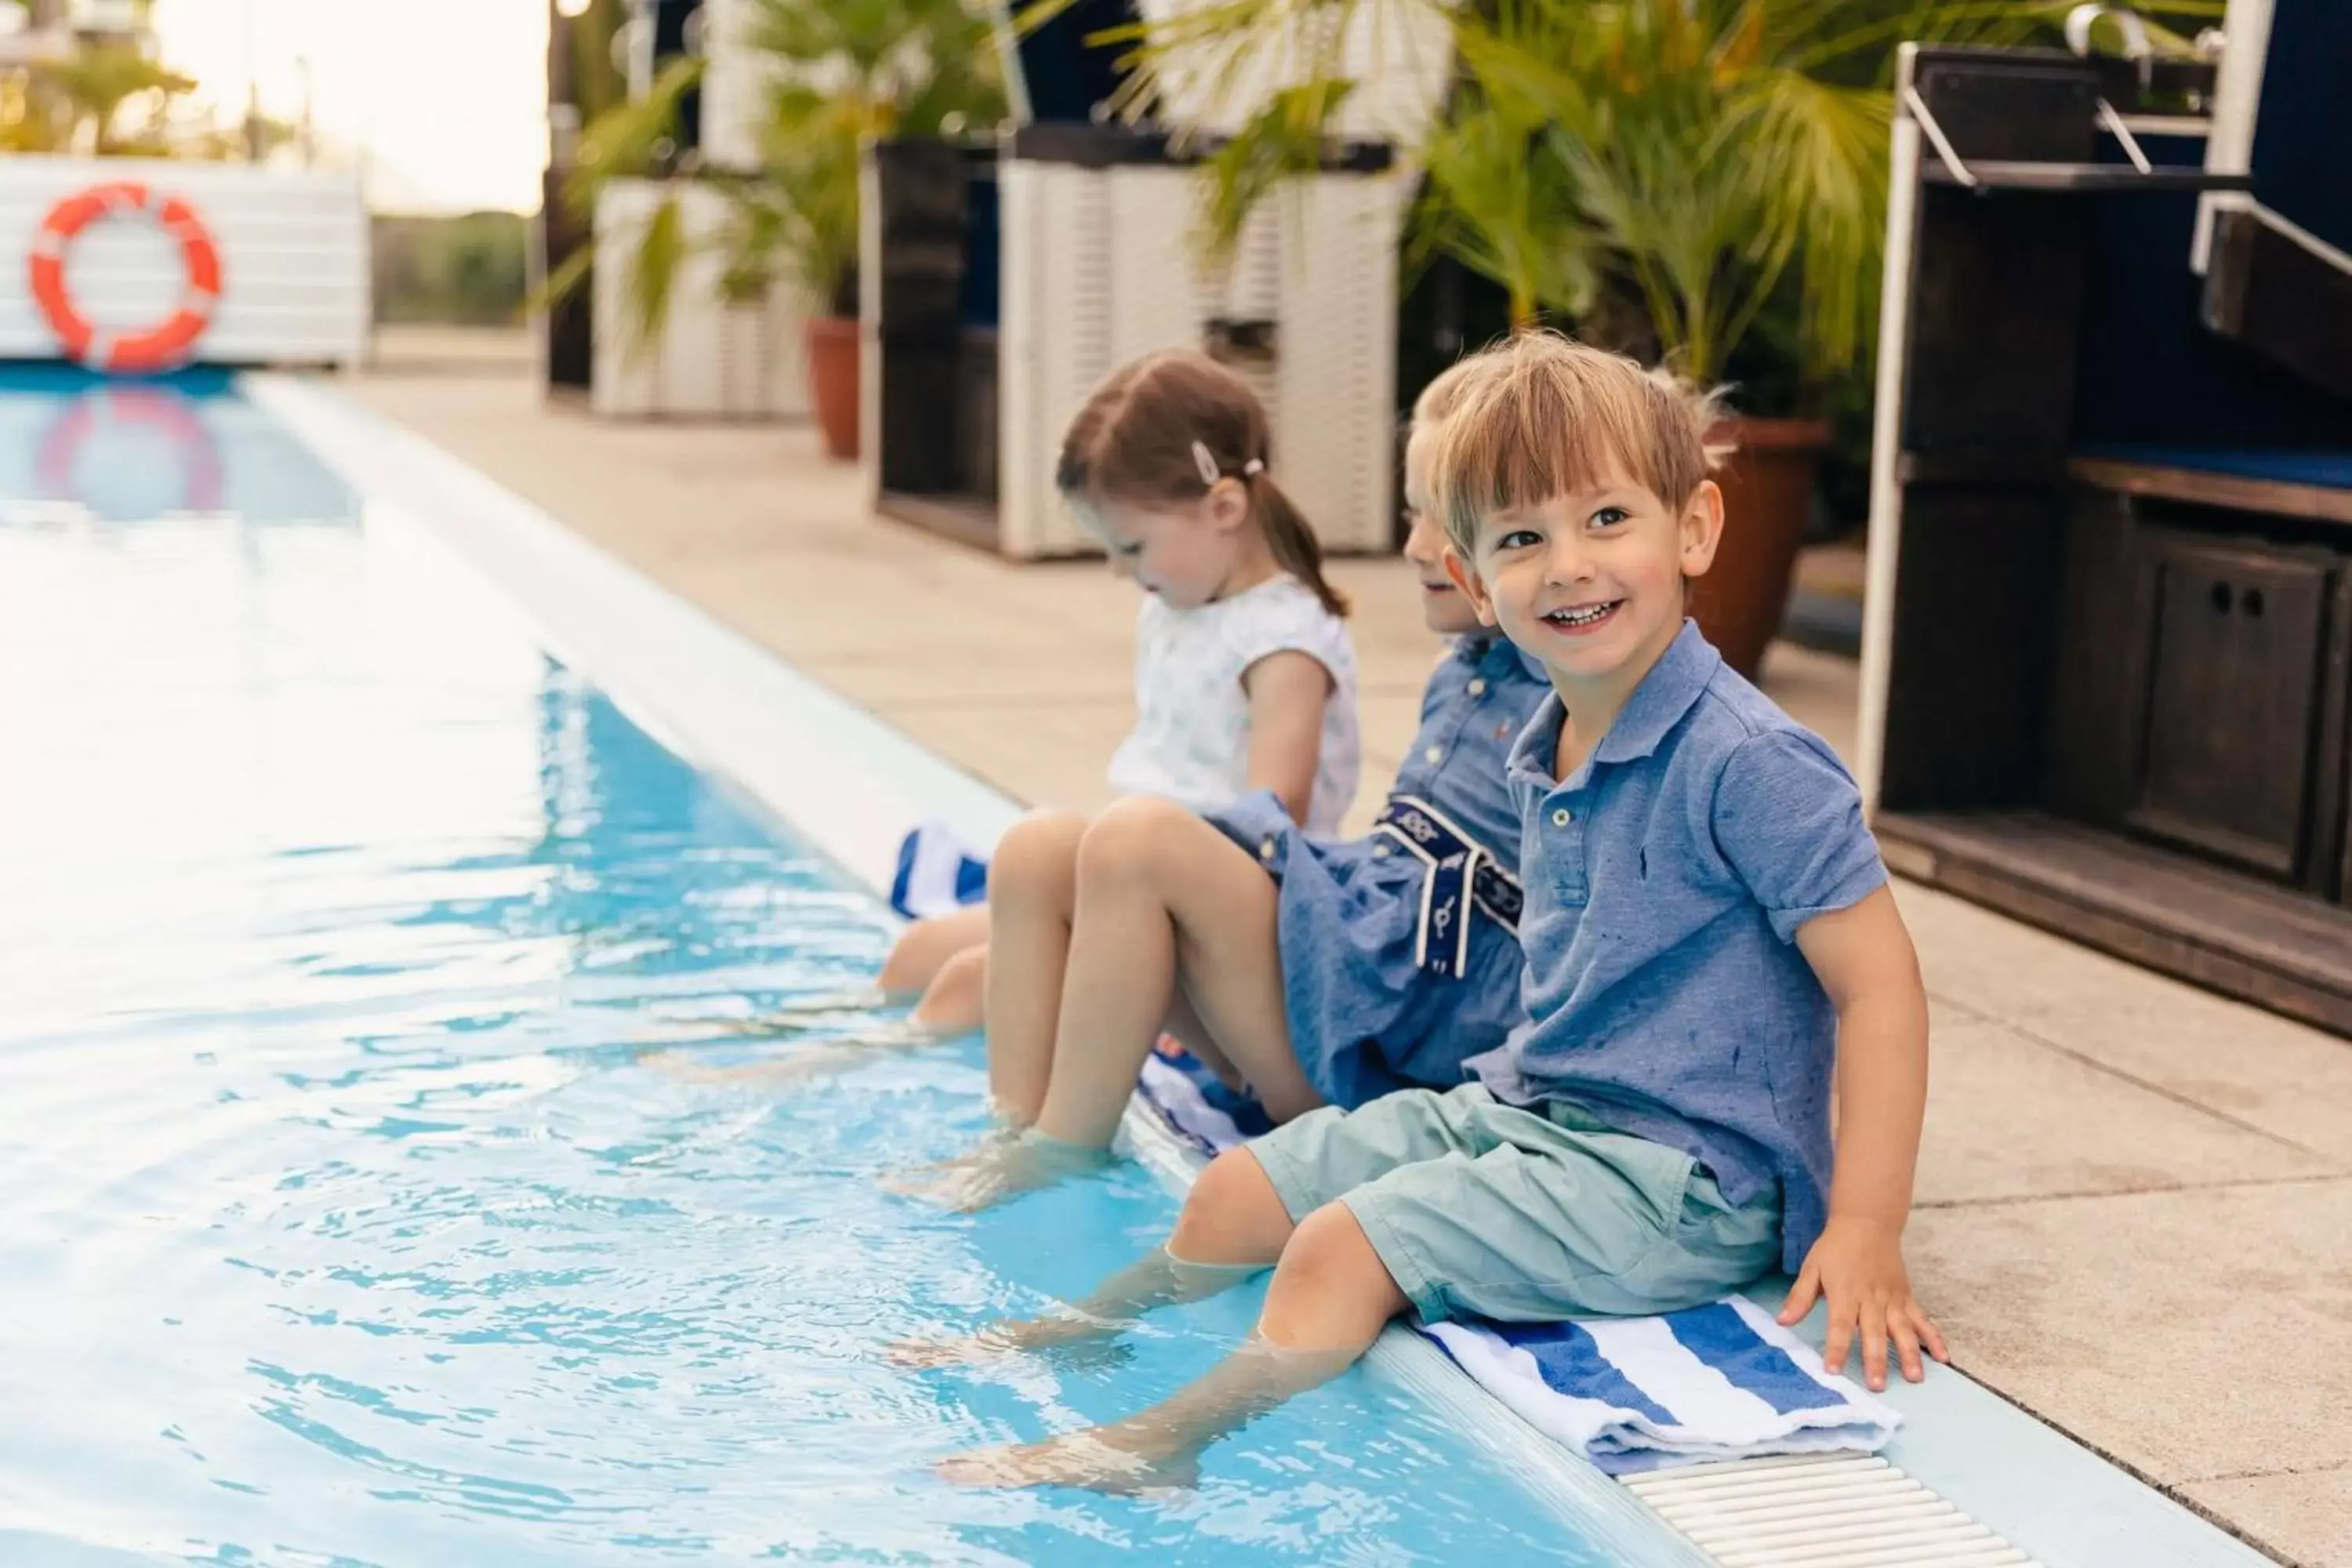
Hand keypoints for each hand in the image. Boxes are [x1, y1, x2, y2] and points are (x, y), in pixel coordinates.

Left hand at [1777, 1216, 1947, 1390]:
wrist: (1867, 1223)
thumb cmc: (1835, 1248)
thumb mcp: (1812, 1268)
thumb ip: (1800, 1297)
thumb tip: (1781, 1321)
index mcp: (1845, 1293)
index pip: (1840, 1325)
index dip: (1837, 1348)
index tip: (1833, 1371)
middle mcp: (1872, 1299)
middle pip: (1874, 1332)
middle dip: (1876, 1360)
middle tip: (1877, 1386)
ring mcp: (1893, 1299)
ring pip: (1903, 1329)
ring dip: (1910, 1354)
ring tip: (1915, 1378)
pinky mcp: (1907, 1297)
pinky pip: (1923, 1320)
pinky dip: (1935, 1338)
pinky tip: (1944, 1358)